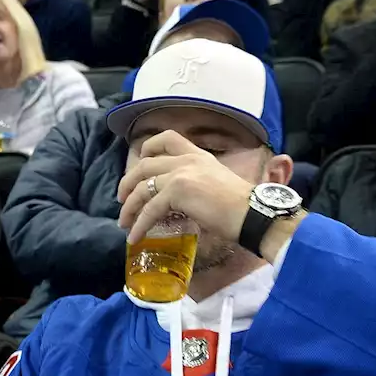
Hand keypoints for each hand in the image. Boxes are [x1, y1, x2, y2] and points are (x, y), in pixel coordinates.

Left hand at [117, 130, 262, 243]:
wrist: (252, 213)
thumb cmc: (240, 206)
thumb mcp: (215, 184)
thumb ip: (194, 184)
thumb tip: (177, 202)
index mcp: (199, 155)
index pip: (168, 138)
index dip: (148, 147)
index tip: (139, 161)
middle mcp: (188, 160)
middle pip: (145, 165)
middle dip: (128, 182)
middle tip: (122, 199)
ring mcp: (181, 173)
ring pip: (143, 187)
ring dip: (129, 207)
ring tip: (124, 222)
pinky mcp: (178, 191)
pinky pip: (150, 209)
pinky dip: (139, 224)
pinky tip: (135, 237)